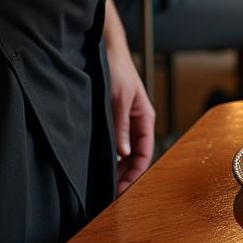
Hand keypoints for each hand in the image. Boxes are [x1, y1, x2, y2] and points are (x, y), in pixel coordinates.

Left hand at [104, 0, 155, 194]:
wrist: (106, 48)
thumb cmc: (117, 68)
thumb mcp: (119, 99)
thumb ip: (121, 126)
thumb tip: (123, 154)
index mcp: (145, 117)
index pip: (145, 153)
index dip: (136, 174)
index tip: (122, 190)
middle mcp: (136, 121)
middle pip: (135, 156)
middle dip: (126, 176)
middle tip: (110, 195)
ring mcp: (124, 120)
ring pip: (124, 151)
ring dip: (116, 167)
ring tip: (102, 184)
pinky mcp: (112, 117)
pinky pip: (113, 142)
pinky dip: (108, 155)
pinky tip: (97, 164)